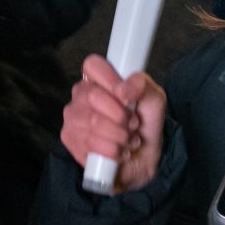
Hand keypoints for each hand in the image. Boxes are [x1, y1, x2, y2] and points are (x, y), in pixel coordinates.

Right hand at [60, 54, 166, 194]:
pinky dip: (113, 151)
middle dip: (121, 115)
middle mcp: (81, 96)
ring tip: (127, 139)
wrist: (143, 160)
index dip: (110, 80)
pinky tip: (118, 152)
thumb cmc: (144, 125)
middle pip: (93, 96)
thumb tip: (122, 89)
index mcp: (98, 79)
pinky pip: (91, 144)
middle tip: (133, 123)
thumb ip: (142, 85)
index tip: (127, 97)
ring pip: (93, 123)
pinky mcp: (70, 140)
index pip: (93, 65)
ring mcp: (72, 118)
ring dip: (120, 136)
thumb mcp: (154, 100)